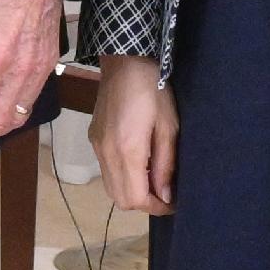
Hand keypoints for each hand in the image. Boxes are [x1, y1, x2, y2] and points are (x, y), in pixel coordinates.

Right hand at [94, 55, 175, 215]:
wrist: (124, 62)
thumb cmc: (154, 91)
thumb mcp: (168, 127)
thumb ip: (165, 164)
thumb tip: (165, 196)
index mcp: (127, 150)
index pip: (137, 198)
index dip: (157, 207)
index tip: (175, 203)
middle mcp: (107, 154)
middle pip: (121, 200)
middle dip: (145, 204)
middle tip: (165, 194)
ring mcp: (97, 147)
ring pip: (112, 189)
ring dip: (132, 193)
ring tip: (153, 180)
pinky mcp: (94, 140)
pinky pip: (106, 172)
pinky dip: (122, 179)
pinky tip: (138, 164)